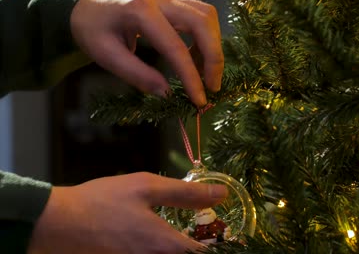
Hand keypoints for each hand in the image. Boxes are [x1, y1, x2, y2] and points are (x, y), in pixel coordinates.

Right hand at [28, 172, 227, 253]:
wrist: (56, 223)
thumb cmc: (102, 201)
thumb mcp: (146, 187)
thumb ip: (186, 192)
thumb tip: (221, 194)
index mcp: (166, 245)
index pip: (206, 253)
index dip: (221, 243)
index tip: (227, 230)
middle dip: (200, 243)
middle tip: (206, 226)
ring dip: (182, 245)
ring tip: (184, 228)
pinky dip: (163, 246)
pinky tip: (157, 233)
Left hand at [70, 0, 223, 106]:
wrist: (84, 3)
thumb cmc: (91, 27)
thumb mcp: (105, 54)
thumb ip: (137, 74)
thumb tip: (166, 94)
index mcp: (140, 11)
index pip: (176, 47)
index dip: (191, 77)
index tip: (198, 100)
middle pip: (202, 23)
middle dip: (213, 57)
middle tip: (212, 86)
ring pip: (206, 16)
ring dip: (213, 46)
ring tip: (204, 72)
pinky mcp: (172, 2)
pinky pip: (199, 15)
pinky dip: (206, 38)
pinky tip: (195, 57)